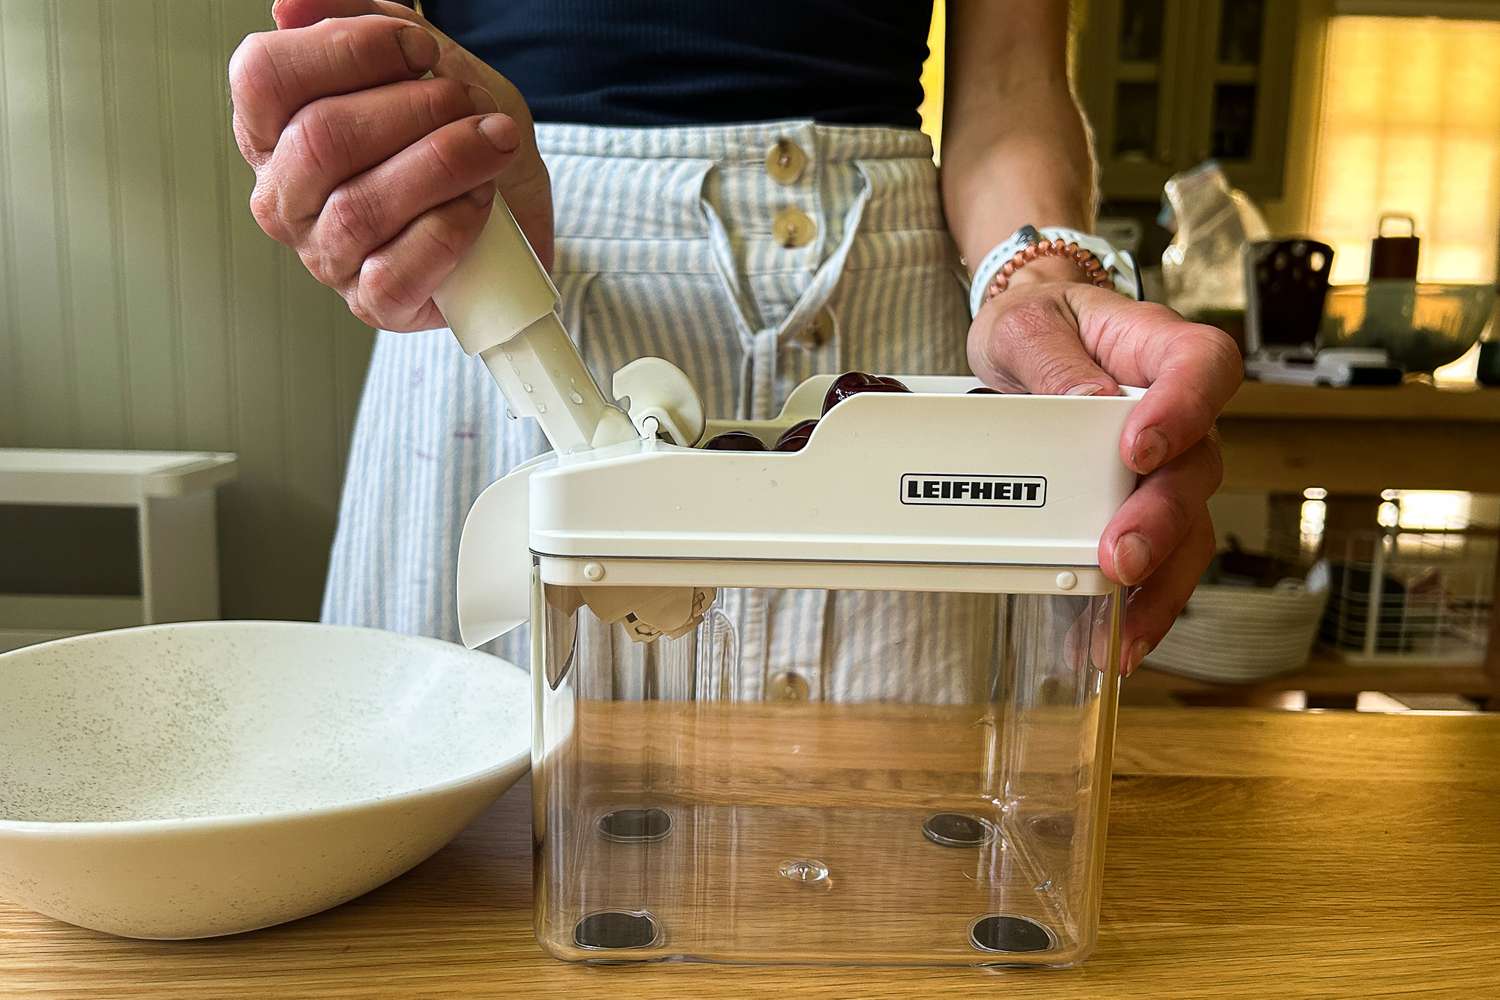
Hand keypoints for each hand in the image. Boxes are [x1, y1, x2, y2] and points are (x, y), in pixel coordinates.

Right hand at [229, 0, 551, 330]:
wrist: (519, 201)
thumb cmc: (458, 130)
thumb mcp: (423, 59)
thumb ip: (363, 20)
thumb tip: (289, 4)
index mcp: (273, 127)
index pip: (265, 76)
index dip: (350, 49)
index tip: (421, 48)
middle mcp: (285, 195)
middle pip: (321, 139)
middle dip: (416, 108)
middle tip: (468, 102)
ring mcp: (324, 257)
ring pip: (360, 209)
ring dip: (445, 162)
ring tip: (492, 142)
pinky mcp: (373, 305)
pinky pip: (394, 272)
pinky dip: (450, 229)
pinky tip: (480, 204)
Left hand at [967, 278, 1241, 674]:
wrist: (1029, 344)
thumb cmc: (1040, 325)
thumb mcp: (1024, 326)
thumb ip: (1051, 359)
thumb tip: (1082, 402)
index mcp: (1159, 350)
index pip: (1202, 368)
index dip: (1185, 410)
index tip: (1140, 448)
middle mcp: (1179, 415)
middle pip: (1197, 468)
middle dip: (1160, 520)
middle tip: (1120, 555)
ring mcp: (1165, 469)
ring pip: (1187, 529)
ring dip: (1158, 582)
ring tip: (1121, 628)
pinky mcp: (1138, 510)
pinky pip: (1154, 561)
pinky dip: (1135, 605)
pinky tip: (1108, 639)